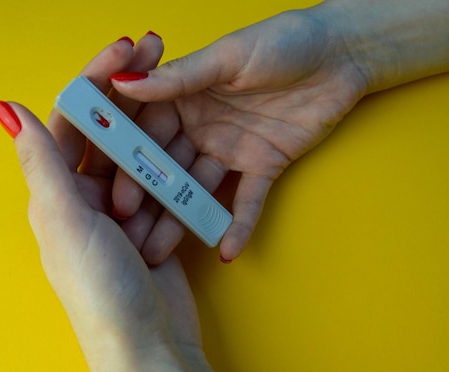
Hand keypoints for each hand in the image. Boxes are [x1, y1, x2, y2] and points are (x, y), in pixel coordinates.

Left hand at [0, 36, 251, 371]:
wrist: (148, 343)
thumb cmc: (99, 291)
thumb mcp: (64, 223)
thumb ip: (42, 165)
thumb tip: (7, 110)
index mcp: (57, 192)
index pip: (72, 122)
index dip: (95, 81)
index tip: (123, 49)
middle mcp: (87, 198)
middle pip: (112, 132)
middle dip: (135, 95)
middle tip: (160, 54)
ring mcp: (125, 211)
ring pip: (145, 155)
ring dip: (162, 133)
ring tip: (185, 101)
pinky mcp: (156, 224)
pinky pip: (168, 186)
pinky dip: (179, 171)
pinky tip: (194, 151)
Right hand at [110, 7, 368, 263]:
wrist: (339, 54)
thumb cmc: (282, 41)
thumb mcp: (227, 57)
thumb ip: (179, 77)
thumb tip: (122, 81)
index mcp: (185, 96)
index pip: (146, 131)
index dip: (127, 161)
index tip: (109, 190)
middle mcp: (202, 126)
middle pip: (168, 167)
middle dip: (147, 200)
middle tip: (127, 233)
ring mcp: (232, 148)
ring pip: (201, 189)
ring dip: (183, 219)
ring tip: (160, 252)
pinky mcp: (265, 164)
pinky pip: (249, 200)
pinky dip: (239, 225)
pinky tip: (225, 251)